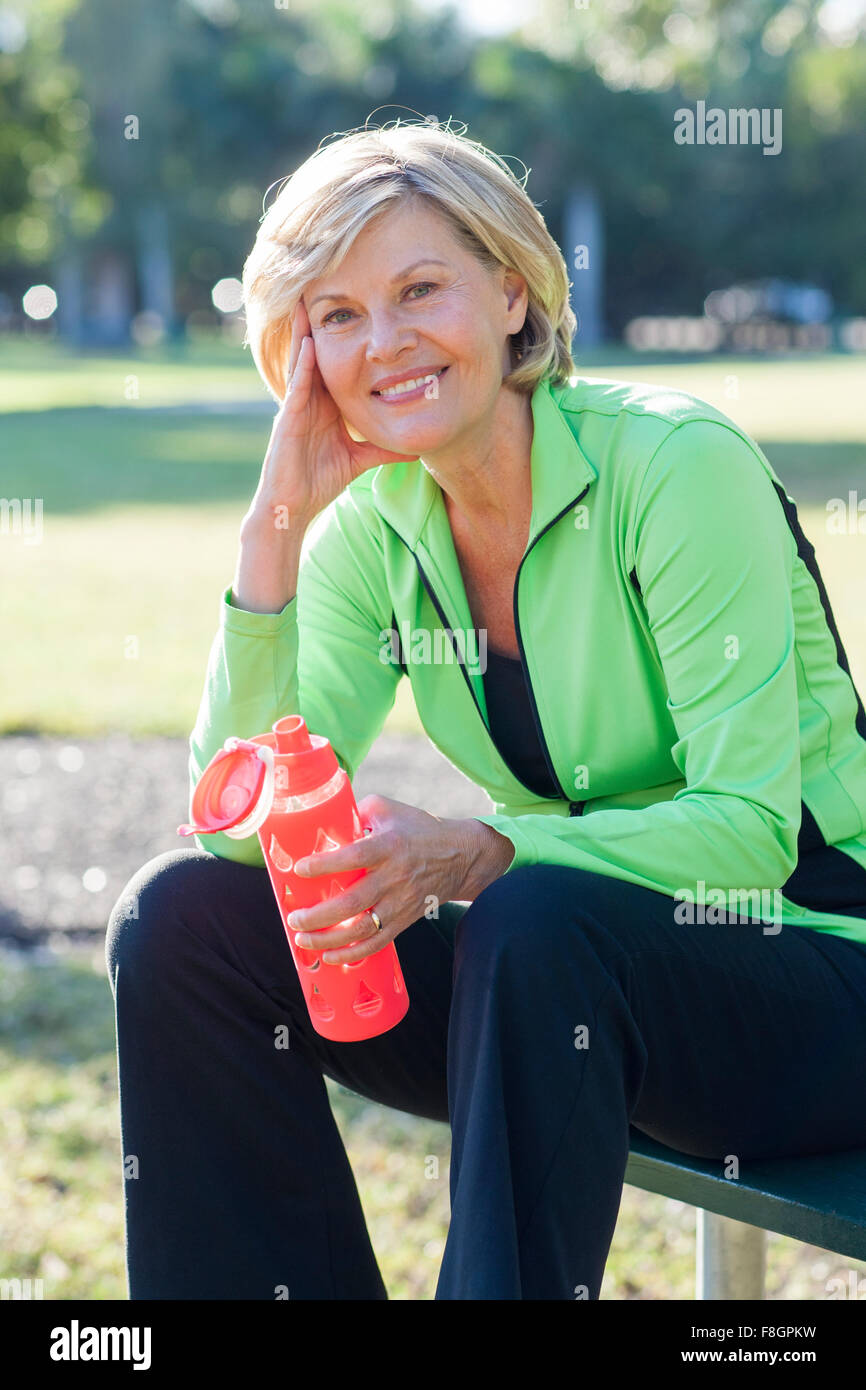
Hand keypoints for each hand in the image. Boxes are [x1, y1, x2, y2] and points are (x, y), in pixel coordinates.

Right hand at [248, 297, 420, 529]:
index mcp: (324, 404)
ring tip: (307, 300)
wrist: (293, 507)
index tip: (353, 308)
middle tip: (322, 287)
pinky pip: (297, 387)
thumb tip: (416, 448)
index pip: (335, 362)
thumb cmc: (319, 481)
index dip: (341, 336)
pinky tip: (309, 345)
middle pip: (315, 352)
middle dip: (318, 322)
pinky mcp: (288, 420)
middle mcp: (309, 399)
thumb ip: (384, 449)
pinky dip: (303, 365)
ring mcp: (296, 406)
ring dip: (304, 331)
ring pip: (302, 361)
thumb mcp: (360, 459)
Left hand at [285, 794, 494, 964]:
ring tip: (302, 939)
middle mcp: (394, 876)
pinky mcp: (404, 919)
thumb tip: (325, 819)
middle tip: (294, 918)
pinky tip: (330, 956)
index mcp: (388, 846)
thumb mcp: (389, 810)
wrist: (461, 856)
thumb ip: (357, 812)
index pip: (354, 856)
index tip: (300, 869)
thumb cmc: (419, 828)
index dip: (325, 865)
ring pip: (362, 928)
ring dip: (329, 938)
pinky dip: (353, 953)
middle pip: (353, 902)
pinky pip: (378, 942)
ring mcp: (400, 902)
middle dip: (319, 915)